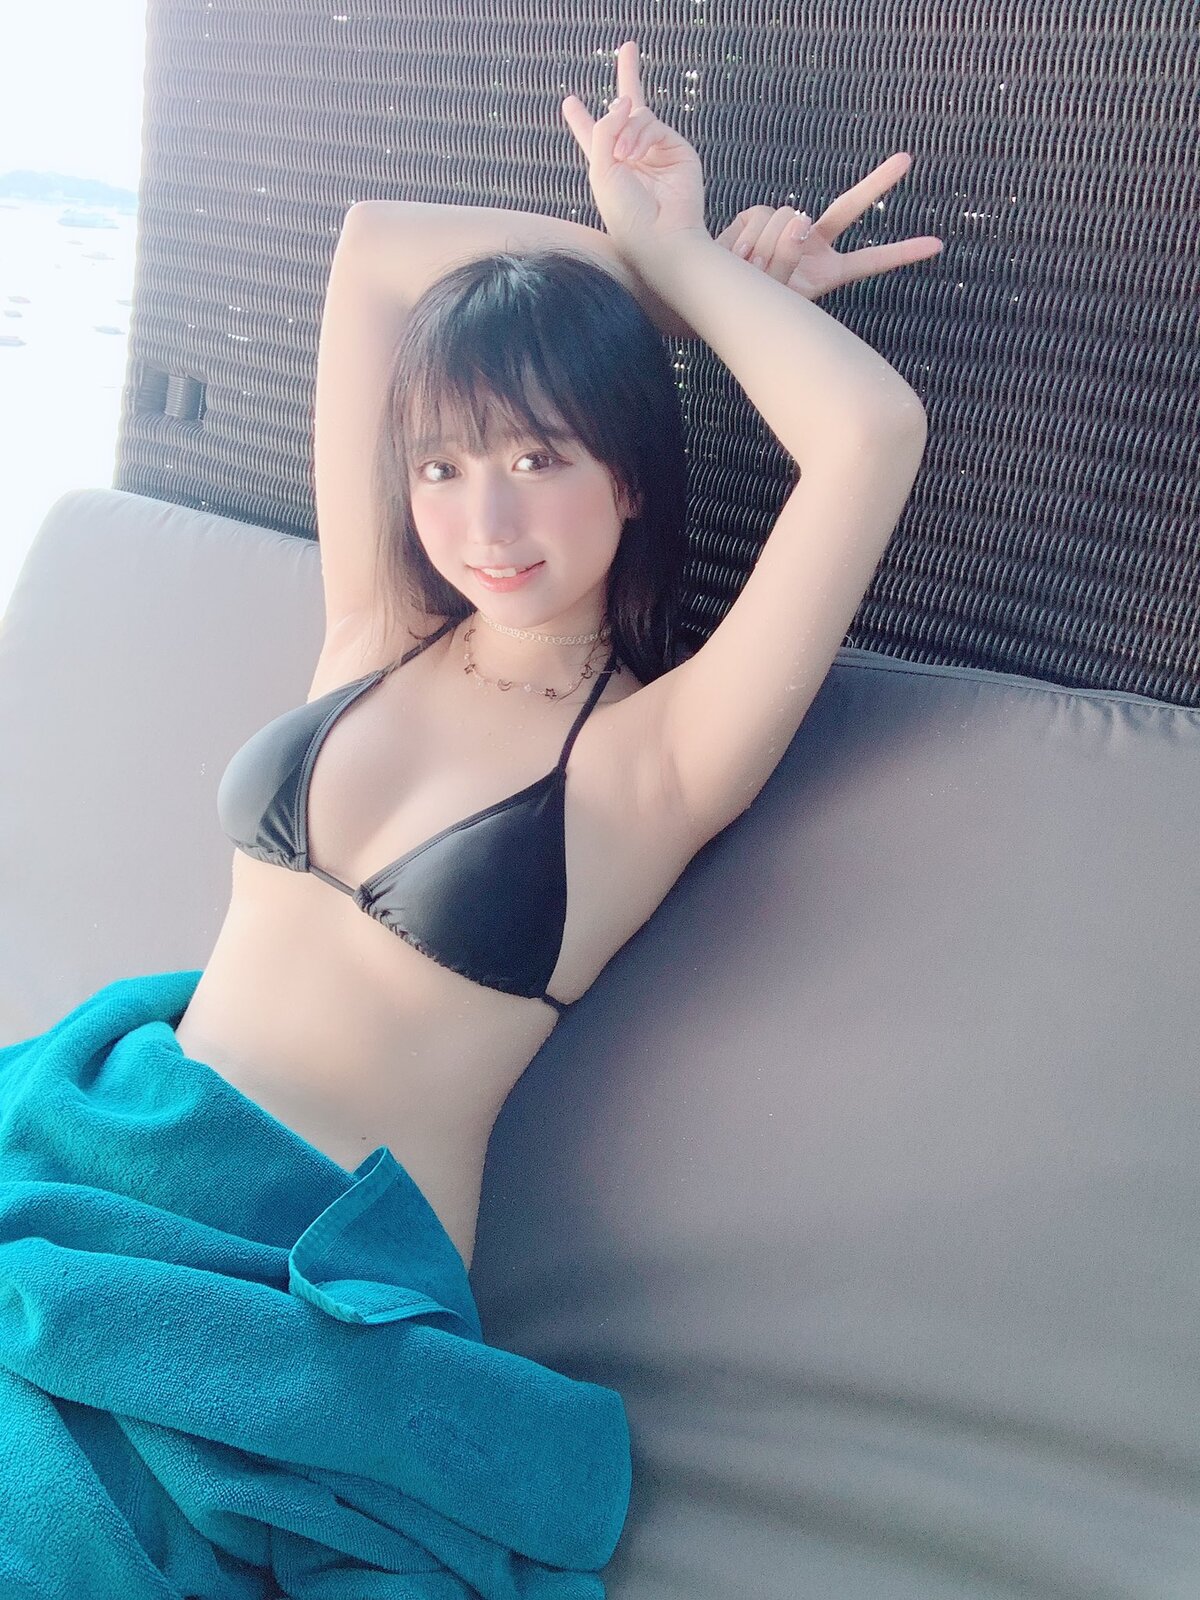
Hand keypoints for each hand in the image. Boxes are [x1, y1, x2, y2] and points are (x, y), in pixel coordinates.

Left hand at [561, 39, 705, 259]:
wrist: (662, 239)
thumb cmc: (626, 215)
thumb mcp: (600, 170)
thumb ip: (605, 129)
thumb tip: (626, 101)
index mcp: (607, 169)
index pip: (592, 137)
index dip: (581, 120)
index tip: (570, 103)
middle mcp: (632, 158)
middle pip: (626, 111)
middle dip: (628, 77)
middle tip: (628, 47)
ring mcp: (656, 152)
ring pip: (637, 116)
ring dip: (625, 132)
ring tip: (623, 157)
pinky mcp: (677, 150)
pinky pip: (653, 124)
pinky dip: (641, 135)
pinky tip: (635, 155)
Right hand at [715, 153, 942, 301]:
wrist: (710, 299)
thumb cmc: (747, 312)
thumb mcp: (774, 301)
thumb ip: (788, 262)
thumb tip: (800, 216)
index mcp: (825, 273)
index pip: (869, 261)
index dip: (900, 254)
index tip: (937, 245)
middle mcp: (812, 245)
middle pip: (846, 209)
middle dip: (876, 184)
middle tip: (907, 159)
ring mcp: (788, 229)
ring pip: (788, 216)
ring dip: (763, 246)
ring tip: (747, 274)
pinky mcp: (759, 217)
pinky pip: (757, 213)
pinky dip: (743, 235)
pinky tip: (734, 255)